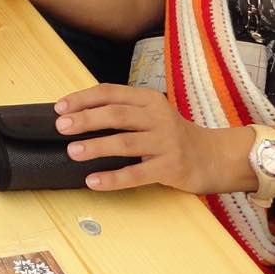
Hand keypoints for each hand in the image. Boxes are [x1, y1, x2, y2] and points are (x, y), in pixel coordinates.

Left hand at [53, 84, 250, 194]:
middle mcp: (158, 117)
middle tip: (61, 127)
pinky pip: (137, 174)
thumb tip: (77, 116)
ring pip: (125, 143)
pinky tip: (93, 181)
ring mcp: (166, 142)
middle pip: (116, 115)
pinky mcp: (171, 167)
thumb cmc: (173, 136)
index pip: (110, 92)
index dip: (83, 99)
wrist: (214, 157)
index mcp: (149, 99)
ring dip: (96, 146)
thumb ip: (123, 112)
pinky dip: (113, 178)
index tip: (60, 107)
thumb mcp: (152, 114)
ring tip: (73, 151)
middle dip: (85, 119)